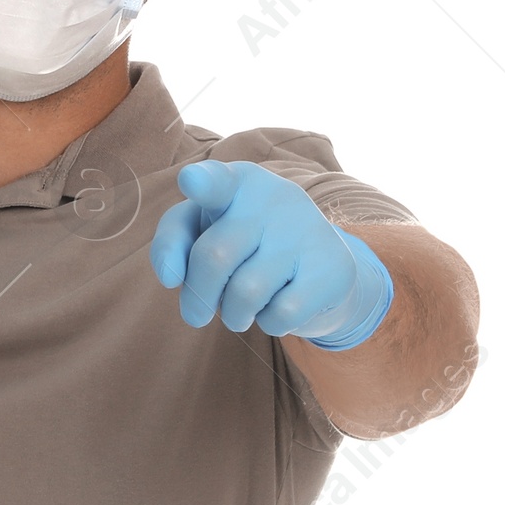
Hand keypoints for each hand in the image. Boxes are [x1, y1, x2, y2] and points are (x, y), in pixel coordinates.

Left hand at [149, 160, 393, 349]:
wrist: (319, 270)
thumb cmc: (245, 247)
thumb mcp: (204, 233)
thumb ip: (173, 241)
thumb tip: (172, 278)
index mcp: (238, 182)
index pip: (215, 182)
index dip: (201, 183)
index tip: (190, 180)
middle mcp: (275, 197)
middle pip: (213, 257)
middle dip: (197, 297)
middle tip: (196, 314)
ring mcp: (307, 230)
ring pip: (246, 292)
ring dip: (233, 315)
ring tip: (241, 310)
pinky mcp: (331, 268)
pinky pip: (280, 314)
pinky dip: (269, 323)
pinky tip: (277, 308)